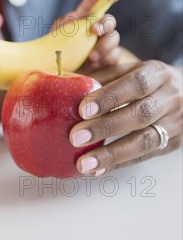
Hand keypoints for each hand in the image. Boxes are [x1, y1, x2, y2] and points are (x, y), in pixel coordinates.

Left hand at [51, 0, 120, 72]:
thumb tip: (71, 18)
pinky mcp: (109, 60)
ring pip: (114, 39)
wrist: (63, 77)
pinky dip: (107, 60)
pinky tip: (95, 65)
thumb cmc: (58, 55)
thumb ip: (61, 27)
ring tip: (92, 58)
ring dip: (105, 47)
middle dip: (104, 24)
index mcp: (83, 23)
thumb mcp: (55, 40)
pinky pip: (115, 56)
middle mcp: (97, 31)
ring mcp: (105, 45)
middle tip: (95, 31)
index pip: (90, 8)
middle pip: (109, 21)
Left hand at [69, 60, 182, 175]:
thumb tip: (68, 82)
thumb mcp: (128, 70)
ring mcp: (175, 122)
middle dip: (105, 127)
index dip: (109, 97)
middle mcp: (170, 97)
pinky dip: (120, 163)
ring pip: (145, 140)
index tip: (83, 109)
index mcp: (156, 73)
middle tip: (76, 137)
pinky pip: (145, 156)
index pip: (135, 84)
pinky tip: (98, 169)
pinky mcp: (174, 143)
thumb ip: (102, 75)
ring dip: (112, 154)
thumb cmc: (145, 80)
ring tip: (84, 163)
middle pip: (140, 114)